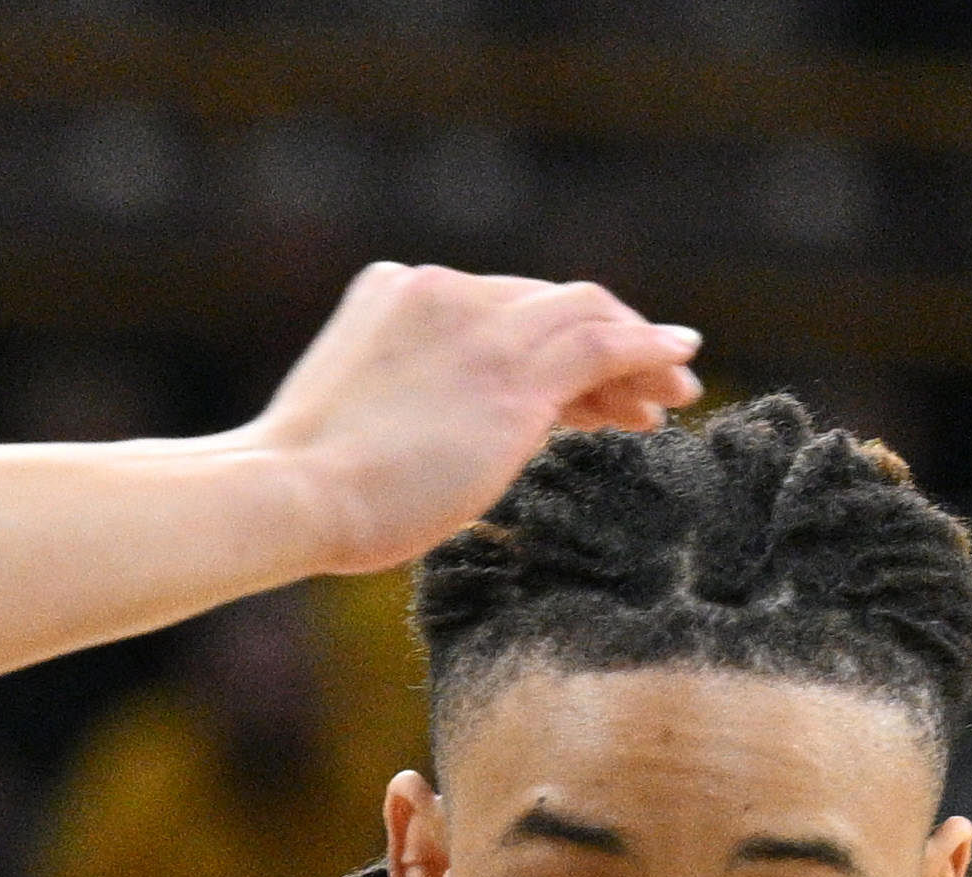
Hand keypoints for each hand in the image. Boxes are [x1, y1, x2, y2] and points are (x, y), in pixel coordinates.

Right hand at [235, 266, 708, 574]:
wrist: (292, 491)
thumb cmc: (308, 488)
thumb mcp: (362, 418)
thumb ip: (414, 403)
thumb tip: (458, 444)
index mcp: (397, 290)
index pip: (501, 306)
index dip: (552, 339)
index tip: (586, 383)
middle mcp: (443, 291)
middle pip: (549, 303)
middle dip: (607, 338)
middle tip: (655, 382)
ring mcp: (479, 327)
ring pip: (584, 315)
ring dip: (639, 347)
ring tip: (679, 383)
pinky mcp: (511, 376)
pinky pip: (602, 343)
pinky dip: (648, 349)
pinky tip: (678, 365)